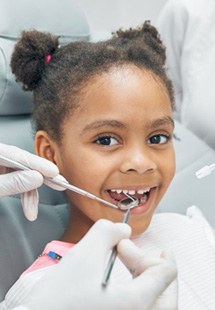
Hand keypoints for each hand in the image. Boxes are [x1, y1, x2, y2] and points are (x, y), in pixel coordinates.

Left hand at [0, 143, 64, 220]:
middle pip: (25, 164)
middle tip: (61, 185)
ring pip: (22, 175)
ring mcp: (1, 166)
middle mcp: (1, 157)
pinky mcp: (3, 174)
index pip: (20, 156)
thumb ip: (13, 182)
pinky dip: (23, 194)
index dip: (39, 164)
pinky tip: (28, 206)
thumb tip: (37, 178)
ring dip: (30, 194)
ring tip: (32, 211)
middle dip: (42, 178)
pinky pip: (17, 181)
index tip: (54, 172)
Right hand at [22, 220, 176, 309]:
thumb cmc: (58, 298)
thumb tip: (123, 231)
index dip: (151, 251)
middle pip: (167, 294)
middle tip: (137, 254)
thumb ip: (106, 233)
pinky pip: (141, 309)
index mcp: (136, 303)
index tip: (126, 245)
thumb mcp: (83, 255)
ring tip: (132, 265)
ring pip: (156, 304)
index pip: (166, 273)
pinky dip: (140, 292)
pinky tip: (125, 282)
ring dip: (149, 280)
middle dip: (154, 268)